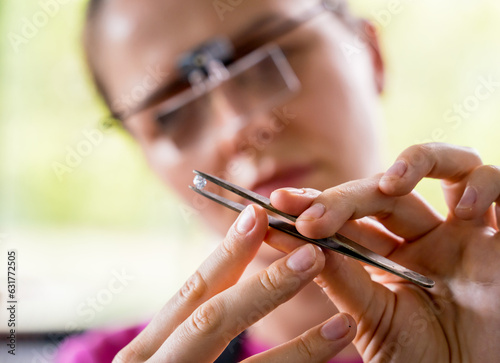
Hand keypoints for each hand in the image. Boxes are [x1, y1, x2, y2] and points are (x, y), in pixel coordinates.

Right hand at [114, 204, 355, 361]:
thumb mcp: (163, 360)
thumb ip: (186, 331)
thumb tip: (231, 280)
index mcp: (145, 356)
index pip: (192, 294)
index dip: (226, 254)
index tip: (258, 216)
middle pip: (211, 319)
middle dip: (265, 287)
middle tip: (314, 256)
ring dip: (300, 350)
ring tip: (344, 324)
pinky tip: (332, 357)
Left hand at [268, 143, 499, 361]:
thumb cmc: (419, 360)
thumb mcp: (371, 318)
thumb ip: (341, 279)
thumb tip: (298, 241)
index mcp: (389, 255)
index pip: (350, 216)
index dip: (316, 205)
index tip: (277, 206)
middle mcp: (425, 237)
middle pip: (385, 191)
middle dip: (345, 198)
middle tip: (312, 216)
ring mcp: (465, 232)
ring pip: (447, 166)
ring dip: (418, 162)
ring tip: (391, 185)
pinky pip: (499, 183)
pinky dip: (484, 184)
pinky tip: (464, 212)